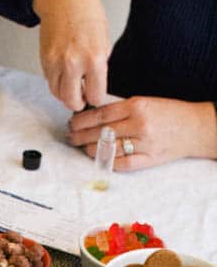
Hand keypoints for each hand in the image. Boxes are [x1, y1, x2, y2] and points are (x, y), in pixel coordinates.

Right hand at [33, 0, 110, 110]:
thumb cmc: (86, 11)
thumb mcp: (104, 39)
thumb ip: (100, 64)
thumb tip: (95, 83)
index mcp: (95, 58)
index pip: (96, 96)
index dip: (97, 98)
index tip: (96, 96)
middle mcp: (74, 63)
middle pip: (72, 102)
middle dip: (79, 103)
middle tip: (83, 98)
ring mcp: (56, 63)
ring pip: (58, 94)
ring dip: (66, 94)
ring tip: (73, 87)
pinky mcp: (44, 61)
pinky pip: (50, 81)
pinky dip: (57, 82)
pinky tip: (64, 73)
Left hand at [67, 97, 216, 169]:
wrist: (196, 127)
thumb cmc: (169, 113)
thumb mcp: (145, 102)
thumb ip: (121, 109)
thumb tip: (93, 116)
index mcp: (137, 106)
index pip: (100, 114)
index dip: (82, 120)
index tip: (71, 122)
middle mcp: (139, 124)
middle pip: (100, 132)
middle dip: (81, 135)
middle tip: (70, 137)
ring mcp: (144, 143)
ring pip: (108, 149)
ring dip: (91, 149)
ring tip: (82, 147)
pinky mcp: (148, 159)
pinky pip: (122, 164)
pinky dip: (108, 162)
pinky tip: (99, 158)